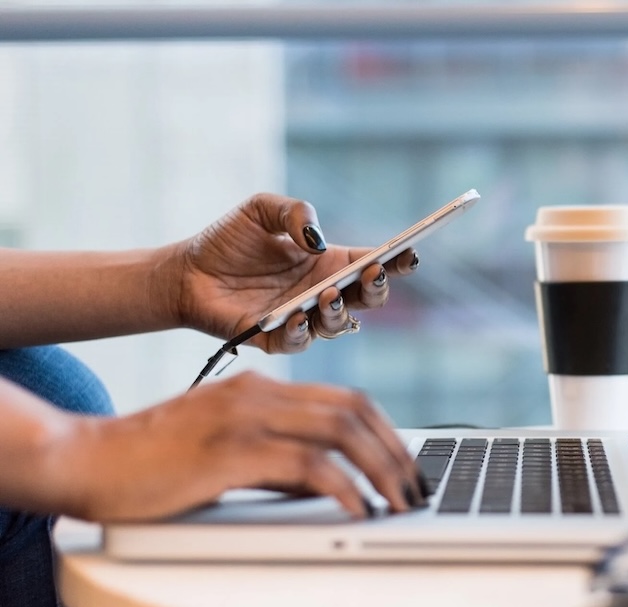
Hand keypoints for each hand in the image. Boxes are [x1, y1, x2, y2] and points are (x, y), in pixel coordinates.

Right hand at [48, 372, 425, 521]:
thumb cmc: (151, 462)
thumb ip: (276, 459)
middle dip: (396, 451)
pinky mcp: (230, 450)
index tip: (406, 465)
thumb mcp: (226, 450)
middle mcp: (258, 393)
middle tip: (415, 487)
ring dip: (381, 469)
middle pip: (354, 410)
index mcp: (260, 388)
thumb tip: (327, 483)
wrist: (85, 460)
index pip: (346, 399)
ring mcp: (244, 417)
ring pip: (340, 431)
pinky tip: (357, 509)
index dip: (386, 431)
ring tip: (399, 502)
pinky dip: (343, 487)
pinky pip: (307, 465)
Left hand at [172, 193, 418, 352]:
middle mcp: (322, 293)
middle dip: (377, 288)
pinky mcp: (275, 339)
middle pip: (368, 299)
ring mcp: (302, 318)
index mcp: (329, 263)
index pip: (373, 264)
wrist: (185, 272)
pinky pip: (298, 342)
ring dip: (340, 311)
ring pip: (339, 325)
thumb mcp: (261, 209)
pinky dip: (302, 331)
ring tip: (328, 294)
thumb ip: (294, 212)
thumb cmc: (228, 240)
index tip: (409, 252)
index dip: (396, 260)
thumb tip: (317, 240)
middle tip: (372, 273)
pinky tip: (297, 315)